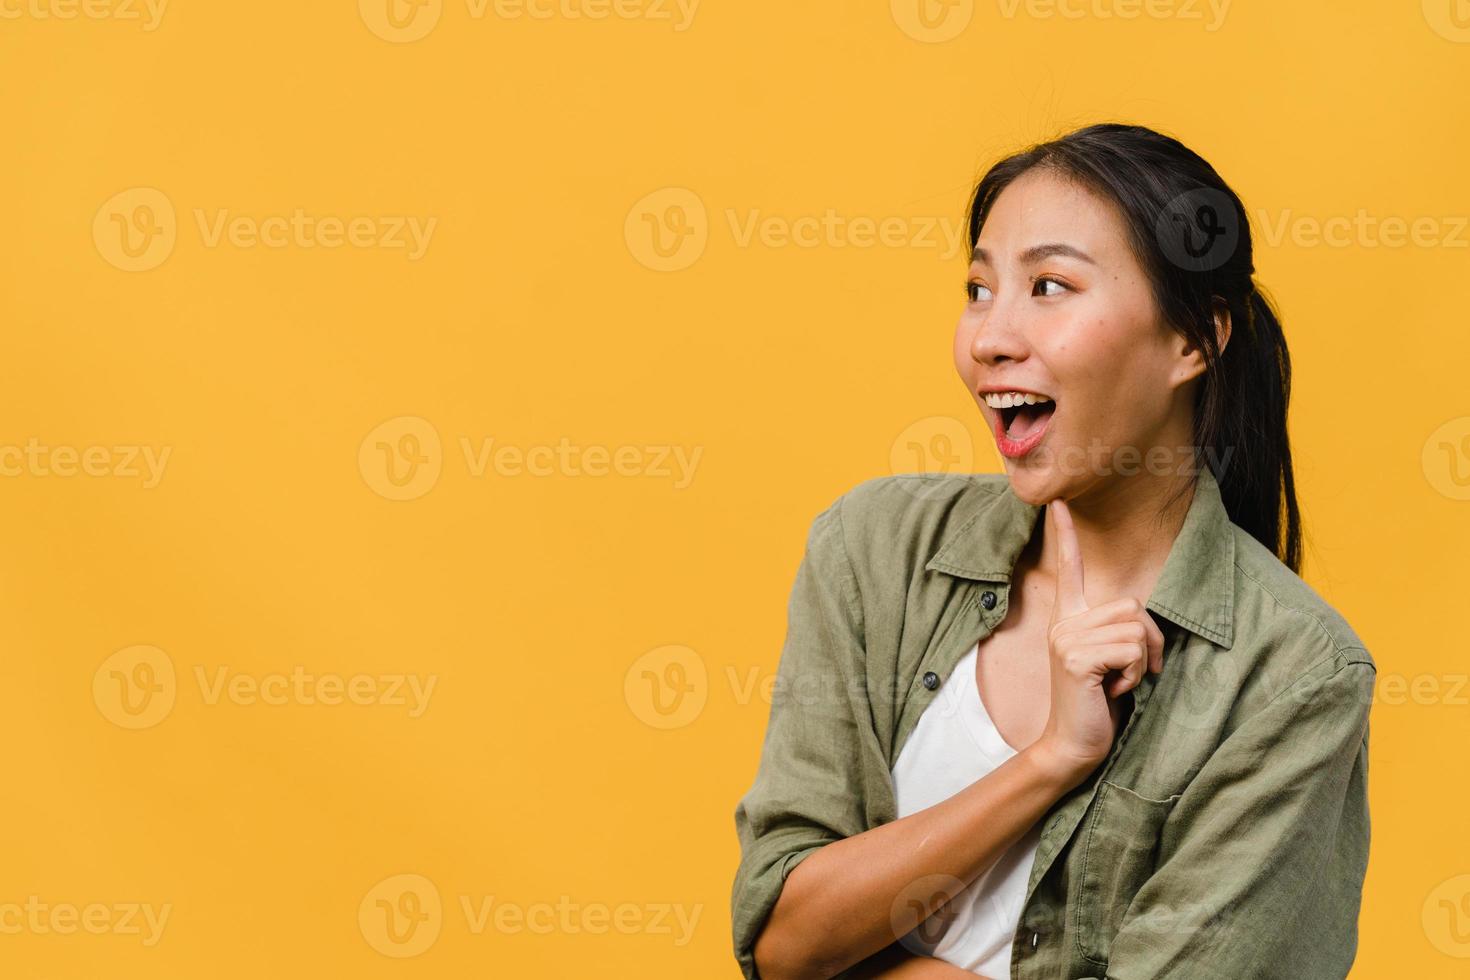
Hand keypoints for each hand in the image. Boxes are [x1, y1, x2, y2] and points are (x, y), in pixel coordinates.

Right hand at [1030, 497, 1164, 784]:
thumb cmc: (1097, 704)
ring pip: (1135, 628)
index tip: (1059, 502)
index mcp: (1069, 618)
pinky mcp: (1075, 657)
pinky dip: (1133, 675)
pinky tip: (1111, 691)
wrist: (1073, 745)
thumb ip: (1117, 633)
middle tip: (1132, 672)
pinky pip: (1130, 650)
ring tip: (1117, 683)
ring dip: (1140, 662)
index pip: (1069, 568)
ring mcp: (1066, 638)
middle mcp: (1063, 622)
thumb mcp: (1109, 661)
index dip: (1064, 535)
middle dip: (1148, 642)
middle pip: (1132, 606)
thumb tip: (1141, 623)